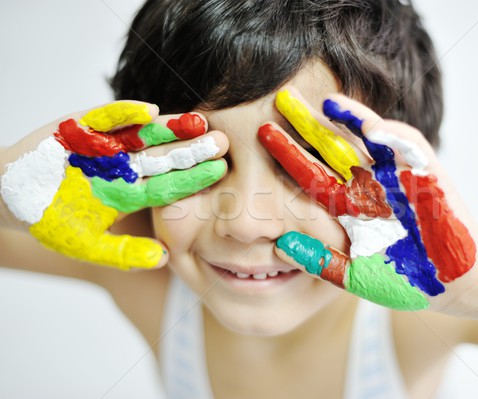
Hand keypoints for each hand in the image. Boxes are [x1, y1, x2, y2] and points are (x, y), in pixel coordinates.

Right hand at [0, 101, 226, 269]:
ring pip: (143, 134)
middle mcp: (125, 167)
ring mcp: (106, 145)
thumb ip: (122, 254)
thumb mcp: (86, 244)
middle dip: (192, 150)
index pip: (169, 185)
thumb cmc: (50, 220)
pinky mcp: (83, 124)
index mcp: (131, 193)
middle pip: (164, 157)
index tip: (221, 172)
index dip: (194, 178)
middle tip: (223, 142)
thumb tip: (162, 260)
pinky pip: (106, 117)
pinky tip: (149, 111)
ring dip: (169, 127)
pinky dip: (124, 114)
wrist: (9, 193)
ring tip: (198, 121)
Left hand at [258, 88, 477, 310]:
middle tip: (283, 97)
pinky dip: (392, 136)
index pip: (310, 175)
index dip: (287, 155)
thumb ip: (320, 261)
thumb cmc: (404, 279)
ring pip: (367, 139)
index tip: (262, 134)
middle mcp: (367, 185)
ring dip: (348, 118)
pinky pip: (408, 148)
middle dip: (308, 124)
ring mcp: (396, 176)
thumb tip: (280, 246)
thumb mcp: (355, 275)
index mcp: (347, 208)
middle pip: (331, 148)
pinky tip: (371, 127)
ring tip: (323, 101)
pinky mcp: (426, 173)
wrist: (454, 281)